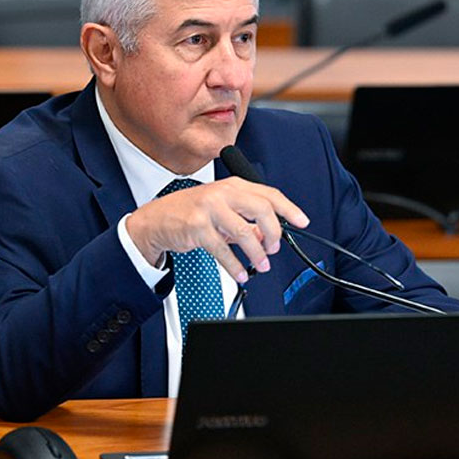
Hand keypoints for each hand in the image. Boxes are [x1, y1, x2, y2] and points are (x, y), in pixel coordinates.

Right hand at [125, 177, 309, 282]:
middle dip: (274, 232)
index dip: (288, 209)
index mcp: (232, 185)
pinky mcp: (197, 227)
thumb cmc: (190, 212)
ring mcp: (209, 208)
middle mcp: (222, 193)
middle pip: (262, 209)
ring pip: (245, 232)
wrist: (156, 219)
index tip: (302, 221)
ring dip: (257, 253)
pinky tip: (241, 273)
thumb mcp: (222, 211)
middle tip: (275, 248)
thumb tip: (268, 237)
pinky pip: (223, 250)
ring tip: (261, 265)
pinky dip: (235, 266)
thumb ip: (246, 221)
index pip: (269, 194)